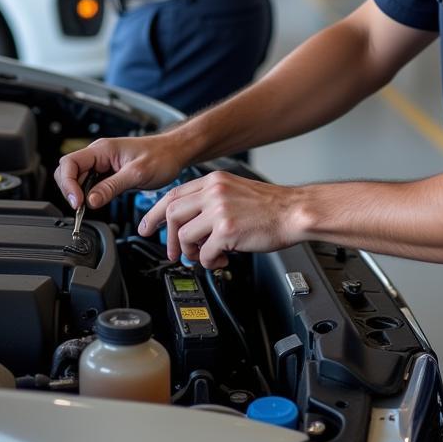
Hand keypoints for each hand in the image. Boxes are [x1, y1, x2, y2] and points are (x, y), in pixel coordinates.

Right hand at [54, 134, 189, 209]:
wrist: (176, 153)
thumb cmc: (162, 156)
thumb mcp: (136, 174)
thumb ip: (111, 187)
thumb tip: (90, 201)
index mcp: (102, 149)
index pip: (69, 163)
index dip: (67, 184)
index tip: (77, 202)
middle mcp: (99, 155)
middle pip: (68, 172)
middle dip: (69, 190)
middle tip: (80, 208)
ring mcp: (103, 164)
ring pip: (78, 179)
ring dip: (79, 194)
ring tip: (88, 207)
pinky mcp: (108, 173)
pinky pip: (90, 184)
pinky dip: (89, 195)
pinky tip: (96, 202)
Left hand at [139, 171, 304, 269]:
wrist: (294, 212)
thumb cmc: (271, 207)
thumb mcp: (235, 191)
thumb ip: (211, 201)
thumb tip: (190, 223)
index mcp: (214, 181)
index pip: (173, 194)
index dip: (156, 213)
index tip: (148, 226)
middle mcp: (214, 191)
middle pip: (172, 213)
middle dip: (169, 237)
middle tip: (173, 251)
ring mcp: (219, 210)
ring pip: (185, 234)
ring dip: (190, 251)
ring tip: (205, 255)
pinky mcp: (227, 230)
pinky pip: (203, 252)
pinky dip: (208, 260)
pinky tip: (221, 258)